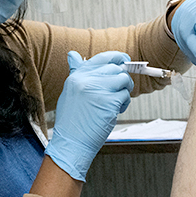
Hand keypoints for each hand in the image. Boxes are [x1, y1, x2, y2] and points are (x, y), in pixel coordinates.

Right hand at [44, 51, 133, 181]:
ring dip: (125, 91)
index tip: (124, 61)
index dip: (117, 57)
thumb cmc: (72, 120)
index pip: (102, 58)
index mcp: (77, 76)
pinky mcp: (109, 102)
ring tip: (116, 102)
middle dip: (122, 79)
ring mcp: (98, 90)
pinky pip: (126, 96)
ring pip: (124, 80)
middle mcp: (86, 80)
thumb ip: (76, 72)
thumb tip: (73, 54)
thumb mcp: (69, 92)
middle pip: (116, 69)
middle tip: (118, 91)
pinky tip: (115, 111)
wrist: (71, 142)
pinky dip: (124, 104)